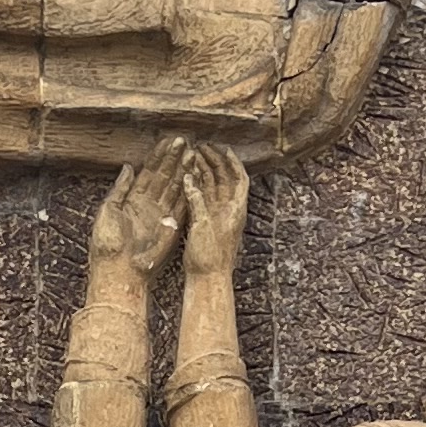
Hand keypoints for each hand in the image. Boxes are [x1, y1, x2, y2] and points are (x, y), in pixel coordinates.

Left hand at [90, 141, 188, 275]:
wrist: (118, 270)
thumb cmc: (108, 243)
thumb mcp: (108, 209)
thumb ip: (120, 188)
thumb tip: (128, 166)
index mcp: (133, 200)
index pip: (149, 172)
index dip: (158, 156)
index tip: (168, 141)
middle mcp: (149, 205)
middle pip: (164, 176)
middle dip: (174, 159)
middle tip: (185, 141)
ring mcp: (161, 216)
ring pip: (175, 188)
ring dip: (184, 171)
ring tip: (193, 152)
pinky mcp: (171, 227)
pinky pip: (182, 205)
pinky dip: (188, 191)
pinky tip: (194, 176)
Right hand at [179, 138, 250, 278]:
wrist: (207, 279)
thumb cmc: (210, 256)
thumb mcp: (203, 225)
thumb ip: (196, 200)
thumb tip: (188, 178)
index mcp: (235, 209)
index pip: (239, 178)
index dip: (233, 162)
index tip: (223, 148)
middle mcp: (228, 210)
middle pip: (224, 179)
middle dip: (214, 162)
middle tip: (201, 148)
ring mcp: (217, 216)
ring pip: (212, 187)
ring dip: (204, 172)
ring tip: (192, 157)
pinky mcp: (206, 222)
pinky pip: (202, 198)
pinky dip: (195, 186)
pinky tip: (186, 177)